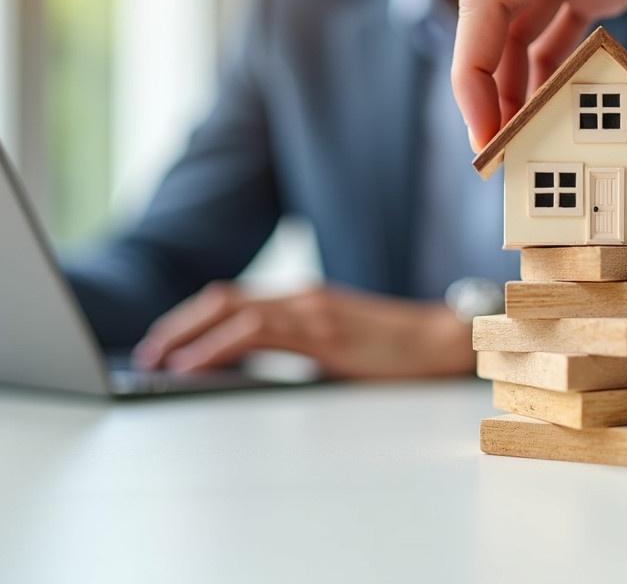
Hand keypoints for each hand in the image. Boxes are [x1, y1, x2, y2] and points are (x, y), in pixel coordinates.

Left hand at [131, 282, 475, 378]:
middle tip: (147, 352)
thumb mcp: (340, 341)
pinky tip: (194, 365)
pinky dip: (216, 346)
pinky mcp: (323, 333)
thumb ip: (301, 344)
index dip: (192, 318)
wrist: (440, 340)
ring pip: (232, 311)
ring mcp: (313, 311)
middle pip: (222, 298)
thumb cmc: (394, 348)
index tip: (165, 341)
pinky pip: (257, 333)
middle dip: (178, 325)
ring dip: (187, 335)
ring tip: (158, 360)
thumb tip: (252, 367)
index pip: (234, 298)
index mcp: (305, 299)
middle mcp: (303, 297)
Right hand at [451, 0, 626, 155]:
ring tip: (522, 141)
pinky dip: (549, 72)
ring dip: (515, 83)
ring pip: (517, 26)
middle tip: (499, 149)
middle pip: (494, 14)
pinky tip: (554, 112)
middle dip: (488, 85)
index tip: (485, 126)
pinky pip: (553, 28)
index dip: (473, 65)